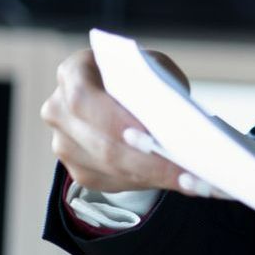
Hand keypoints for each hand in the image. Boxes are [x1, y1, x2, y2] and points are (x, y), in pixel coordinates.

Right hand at [39, 48, 219, 196]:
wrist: (125, 96)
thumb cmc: (142, 79)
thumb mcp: (152, 70)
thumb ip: (156, 87)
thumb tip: (173, 121)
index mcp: (74, 73)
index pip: (85, 99)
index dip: (114, 120)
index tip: (150, 138)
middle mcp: (59, 109)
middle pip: (102, 143)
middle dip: (149, 162)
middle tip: (189, 173)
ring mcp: (64, 143)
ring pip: (110, 168)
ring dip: (156, 178)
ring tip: (196, 182)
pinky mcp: (79, 169)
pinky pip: (115, 182)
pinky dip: (151, 183)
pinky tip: (182, 183)